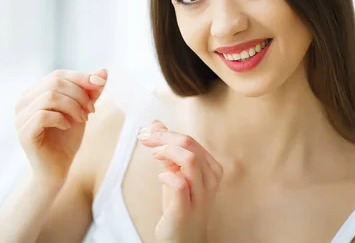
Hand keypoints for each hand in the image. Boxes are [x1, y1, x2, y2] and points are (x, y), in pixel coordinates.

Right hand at [14, 68, 106, 186]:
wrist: (57, 169)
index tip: (99, 86)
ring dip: (72, 106)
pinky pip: (43, 115)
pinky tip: (68, 127)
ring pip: (49, 96)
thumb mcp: (82, 110)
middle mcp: (23, 100)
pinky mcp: (24, 132)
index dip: (81, 77)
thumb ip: (90, 92)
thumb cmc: (66, 139)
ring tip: (83, 119)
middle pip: (54, 81)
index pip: (58, 74)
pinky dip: (61, 118)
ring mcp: (20, 116)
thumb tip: (104, 71)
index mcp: (34, 91)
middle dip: (79, 94)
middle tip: (91, 110)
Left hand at [138, 120, 222, 242]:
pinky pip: (180, 184)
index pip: (190, 140)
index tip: (145, 132)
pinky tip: (160, 176)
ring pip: (189, 160)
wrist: (183, 239)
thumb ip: (167, 148)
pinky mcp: (186, 210)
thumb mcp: (174, 172)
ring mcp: (200, 195)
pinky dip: (167, 175)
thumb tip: (155, 123)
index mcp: (211, 168)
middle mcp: (210, 180)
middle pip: (189, 145)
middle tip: (143, 138)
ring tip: (153, 155)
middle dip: (162, 137)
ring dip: (166, 151)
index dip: (165, 132)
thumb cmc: (180, 204)